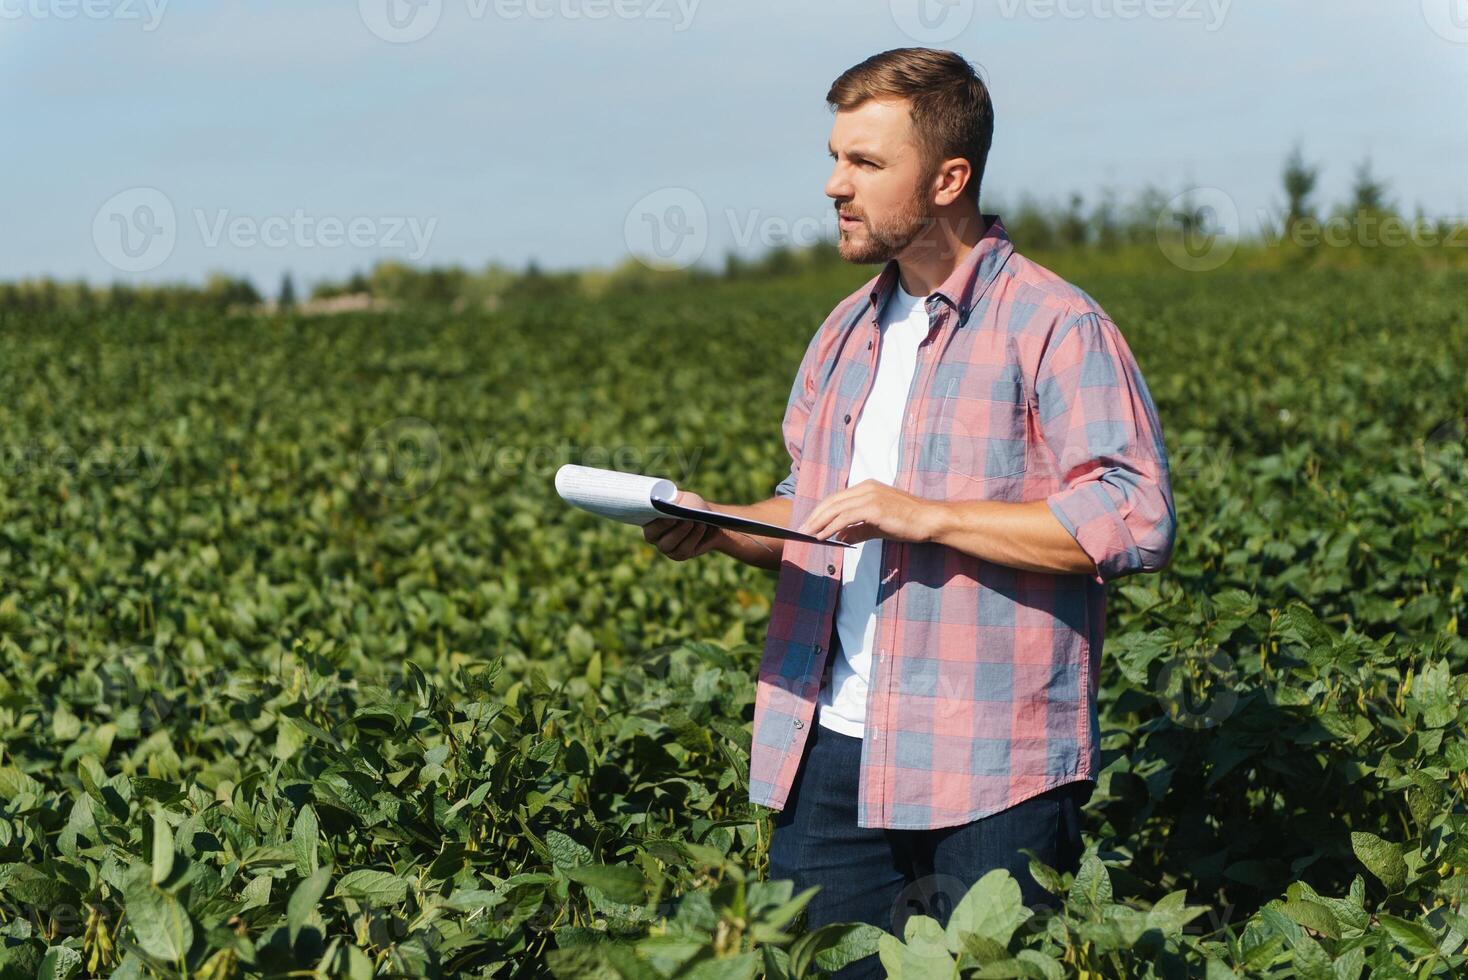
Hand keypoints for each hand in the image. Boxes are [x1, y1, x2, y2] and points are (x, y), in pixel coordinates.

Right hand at [642, 490, 724, 560]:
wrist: (708, 518)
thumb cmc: (692, 505)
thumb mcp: (685, 500)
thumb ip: (675, 504)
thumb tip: (669, 508)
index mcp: (649, 518)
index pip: (641, 518)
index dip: (649, 515)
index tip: (662, 511)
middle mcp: (654, 535)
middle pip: (651, 535)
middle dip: (663, 525)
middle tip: (678, 518)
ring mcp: (665, 546)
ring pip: (667, 545)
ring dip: (681, 532)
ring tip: (694, 521)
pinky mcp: (679, 554)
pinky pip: (682, 550)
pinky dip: (693, 537)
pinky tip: (701, 527)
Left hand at [796, 479, 940, 545]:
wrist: (930, 520)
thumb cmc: (909, 522)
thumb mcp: (879, 526)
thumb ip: (859, 530)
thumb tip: (841, 537)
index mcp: (868, 487)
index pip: (837, 498)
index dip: (821, 510)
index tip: (809, 523)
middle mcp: (866, 488)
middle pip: (832, 501)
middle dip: (814, 516)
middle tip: (801, 530)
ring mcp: (870, 496)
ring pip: (835, 508)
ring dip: (818, 522)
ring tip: (807, 534)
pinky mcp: (873, 508)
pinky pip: (845, 518)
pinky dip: (831, 527)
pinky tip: (823, 536)